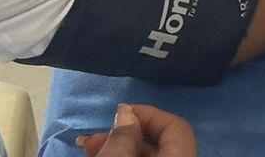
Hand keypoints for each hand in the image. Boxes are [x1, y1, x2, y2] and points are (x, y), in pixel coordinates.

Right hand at [77, 104, 197, 156]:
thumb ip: (124, 136)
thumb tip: (126, 113)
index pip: (175, 125)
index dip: (146, 114)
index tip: (117, 111)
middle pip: (159, 142)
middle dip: (124, 134)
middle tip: (92, 137)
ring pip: (148, 156)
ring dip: (119, 147)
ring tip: (89, 147)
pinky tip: (102, 156)